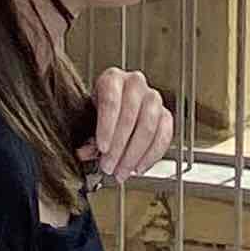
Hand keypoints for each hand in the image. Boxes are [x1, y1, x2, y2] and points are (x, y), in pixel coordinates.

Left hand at [82, 68, 177, 184]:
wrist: (116, 109)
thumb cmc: (100, 112)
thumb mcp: (88, 120)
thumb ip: (87, 138)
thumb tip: (83, 153)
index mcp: (112, 79)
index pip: (111, 101)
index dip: (106, 127)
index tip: (102, 148)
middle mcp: (135, 83)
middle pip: (130, 116)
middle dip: (119, 147)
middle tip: (109, 167)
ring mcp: (153, 98)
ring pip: (149, 127)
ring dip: (134, 154)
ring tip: (122, 172)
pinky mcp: (166, 114)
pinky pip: (164, 136)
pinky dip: (152, 156)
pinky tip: (138, 168)